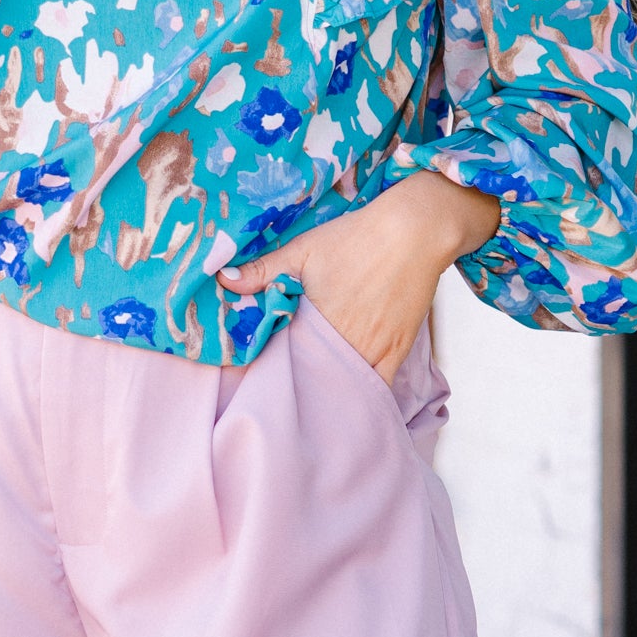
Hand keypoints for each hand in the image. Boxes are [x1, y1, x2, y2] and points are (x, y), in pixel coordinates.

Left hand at [219, 171, 500, 382]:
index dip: (273, 375)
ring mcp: (375, 352)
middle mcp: (346, 345)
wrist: (415, 231)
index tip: (259, 382)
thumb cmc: (356, 238)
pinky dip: (361, 395)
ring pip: (346, 389)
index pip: (287, 365)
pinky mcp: (397, 352)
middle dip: (300, 391)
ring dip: (329, 395)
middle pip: (316, 383)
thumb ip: (262, 270)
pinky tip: (348, 403)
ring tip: (312, 405)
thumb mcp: (303, 249)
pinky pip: (377, 387)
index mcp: (317, 324)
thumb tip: (220, 279)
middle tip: (282, 398)